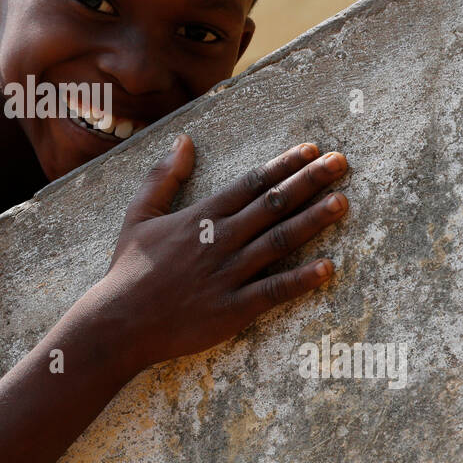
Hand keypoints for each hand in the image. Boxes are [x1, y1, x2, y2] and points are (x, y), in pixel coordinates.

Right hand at [89, 136, 347, 371]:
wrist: (120, 322)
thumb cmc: (129, 269)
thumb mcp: (138, 215)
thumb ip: (163, 177)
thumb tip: (182, 141)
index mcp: (201, 216)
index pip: (251, 183)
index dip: (283, 164)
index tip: (311, 149)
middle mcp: (220, 240)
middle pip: (273, 204)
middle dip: (310, 181)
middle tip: (340, 163)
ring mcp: (228, 274)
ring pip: (279, 241)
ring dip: (313, 220)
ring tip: (342, 202)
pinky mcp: (233, 308)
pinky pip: (273, 290)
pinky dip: (301, 279)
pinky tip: (328, 268)